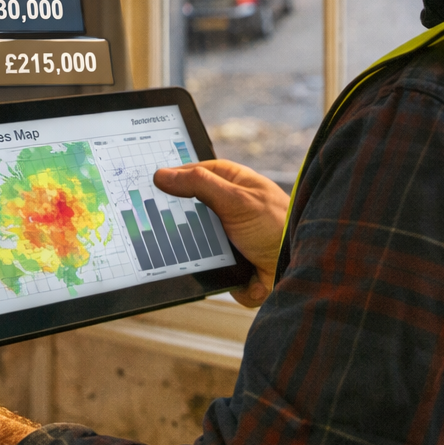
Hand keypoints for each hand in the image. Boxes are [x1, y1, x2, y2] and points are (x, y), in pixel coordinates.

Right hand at [152, 160, 289, 306]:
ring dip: (193, 248)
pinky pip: (200, 266)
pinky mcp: (222, 262)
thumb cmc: (279, 226)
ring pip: (188, 239)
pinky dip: (209, 271)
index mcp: (227, 182)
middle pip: (183, 209)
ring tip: (200, 249)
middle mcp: (223, 206)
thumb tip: (162, 175)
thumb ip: (200, 185)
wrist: (299, 269)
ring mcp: (222, 235)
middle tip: (164, 221)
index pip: (187, 173)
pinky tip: (218, 269)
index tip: (144, 186)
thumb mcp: (237, 200)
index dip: (168, 179)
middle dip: (178, 220)